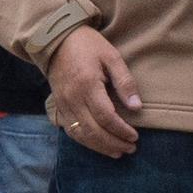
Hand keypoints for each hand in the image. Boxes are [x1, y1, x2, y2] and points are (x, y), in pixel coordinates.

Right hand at [48, 27, 142, 158]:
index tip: (135, 136)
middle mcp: (73, 99)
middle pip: (93, 130)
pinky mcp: (59, 106)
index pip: (106, 117)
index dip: (121, 130)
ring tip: (117, 152)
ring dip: (100, 147)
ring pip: (81, 134)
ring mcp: (63, 104)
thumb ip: (125, 82)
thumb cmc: (88, 45)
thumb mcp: (112, 57)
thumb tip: (136, 107)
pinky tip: (97, 144)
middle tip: (130, 148)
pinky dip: (85, 141)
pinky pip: (70, 130)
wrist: (56, 40)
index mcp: (87, 85)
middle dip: (113, 143)